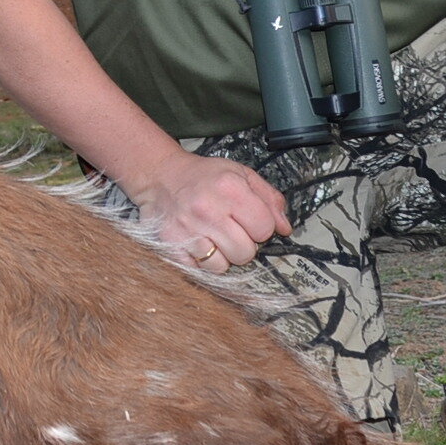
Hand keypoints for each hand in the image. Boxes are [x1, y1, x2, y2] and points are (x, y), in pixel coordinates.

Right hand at [125, 150, 289, 270]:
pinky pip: (199, 270)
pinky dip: (202, 262)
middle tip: (231, 230)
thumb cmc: (204, 177)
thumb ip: (269, 198)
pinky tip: (199, 244)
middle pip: (246, 252)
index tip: (249, 220)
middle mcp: (208, 209)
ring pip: (222, 266)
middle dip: (243, 244)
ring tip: (214, 238)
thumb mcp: (240, 174)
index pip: (265, 228)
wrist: (160, 176)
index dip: (260, 226)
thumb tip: (285, 229)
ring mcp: (188, 230)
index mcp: (230, 188)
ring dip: (222, 256)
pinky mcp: (170, 244)